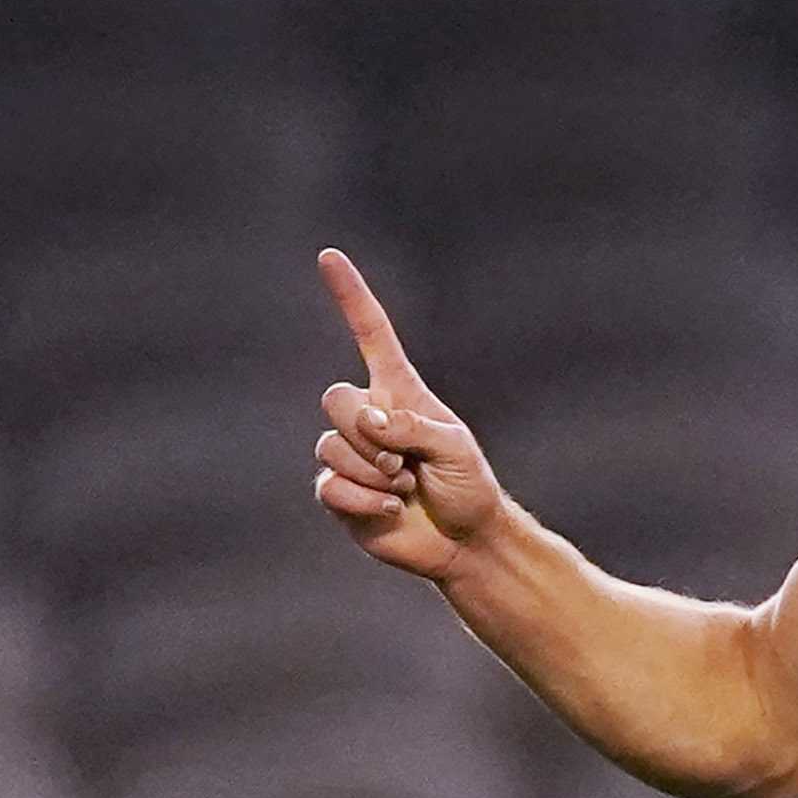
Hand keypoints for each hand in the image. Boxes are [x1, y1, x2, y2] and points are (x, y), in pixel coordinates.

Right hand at [310, 248, 502, 580]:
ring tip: (405, 489)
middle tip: (406, 464)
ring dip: (376, 474)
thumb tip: (368, 422)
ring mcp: (349, 454)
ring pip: (331, 447)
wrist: (464, 541)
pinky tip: (390, 511)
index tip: (330, 257)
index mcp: (399, 392)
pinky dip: (364, 502)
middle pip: (335, 399)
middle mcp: (368, 417)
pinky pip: (329, 486)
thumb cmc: (468, 487)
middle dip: (370, 435)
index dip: (351, 297)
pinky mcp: (337, 491)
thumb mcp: (455, 450)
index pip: (371, 335)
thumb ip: (412, 428)